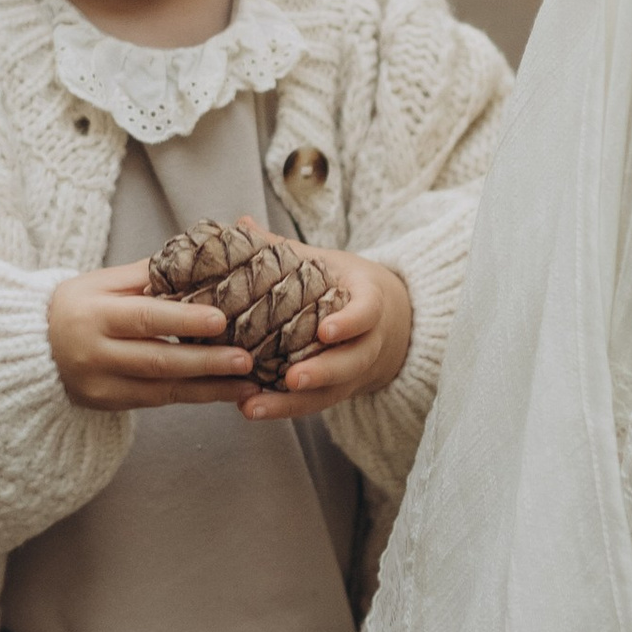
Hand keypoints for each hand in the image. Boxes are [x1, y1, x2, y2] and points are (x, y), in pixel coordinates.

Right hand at [49, 261, 253, 410]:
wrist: (33, 346)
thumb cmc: (77, 305)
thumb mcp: (103, 282)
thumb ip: (148, 275)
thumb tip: (199, 260)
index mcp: (94, 314)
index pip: (144, 317)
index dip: (184, 320)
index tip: (222, 320)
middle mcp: (95, 353)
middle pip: (157, 360)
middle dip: (206, 363)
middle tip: (246, 359)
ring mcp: (100, 384)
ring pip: (161, 390)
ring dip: (209, 388)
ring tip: (248, 386)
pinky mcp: (108, 404)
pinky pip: (156, 402)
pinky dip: (193, 397)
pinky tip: (223, 392)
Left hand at [240, 246, 412, 423]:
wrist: (391, 320)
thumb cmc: (345, 285)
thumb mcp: (323, 262)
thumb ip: (283, 248)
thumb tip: (240, 223)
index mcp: (369, 301)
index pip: (367, 312)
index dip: (350, 322)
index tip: (326, 331)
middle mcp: (368, 342)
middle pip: (352, 362)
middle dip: (323, 373)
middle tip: (291, 380)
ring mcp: (355, 371)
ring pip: (331, 393)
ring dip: (292, 404)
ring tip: (253, 408)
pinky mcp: (339, 390)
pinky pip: (315, 404)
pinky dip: (284, 408)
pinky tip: (250, 408)